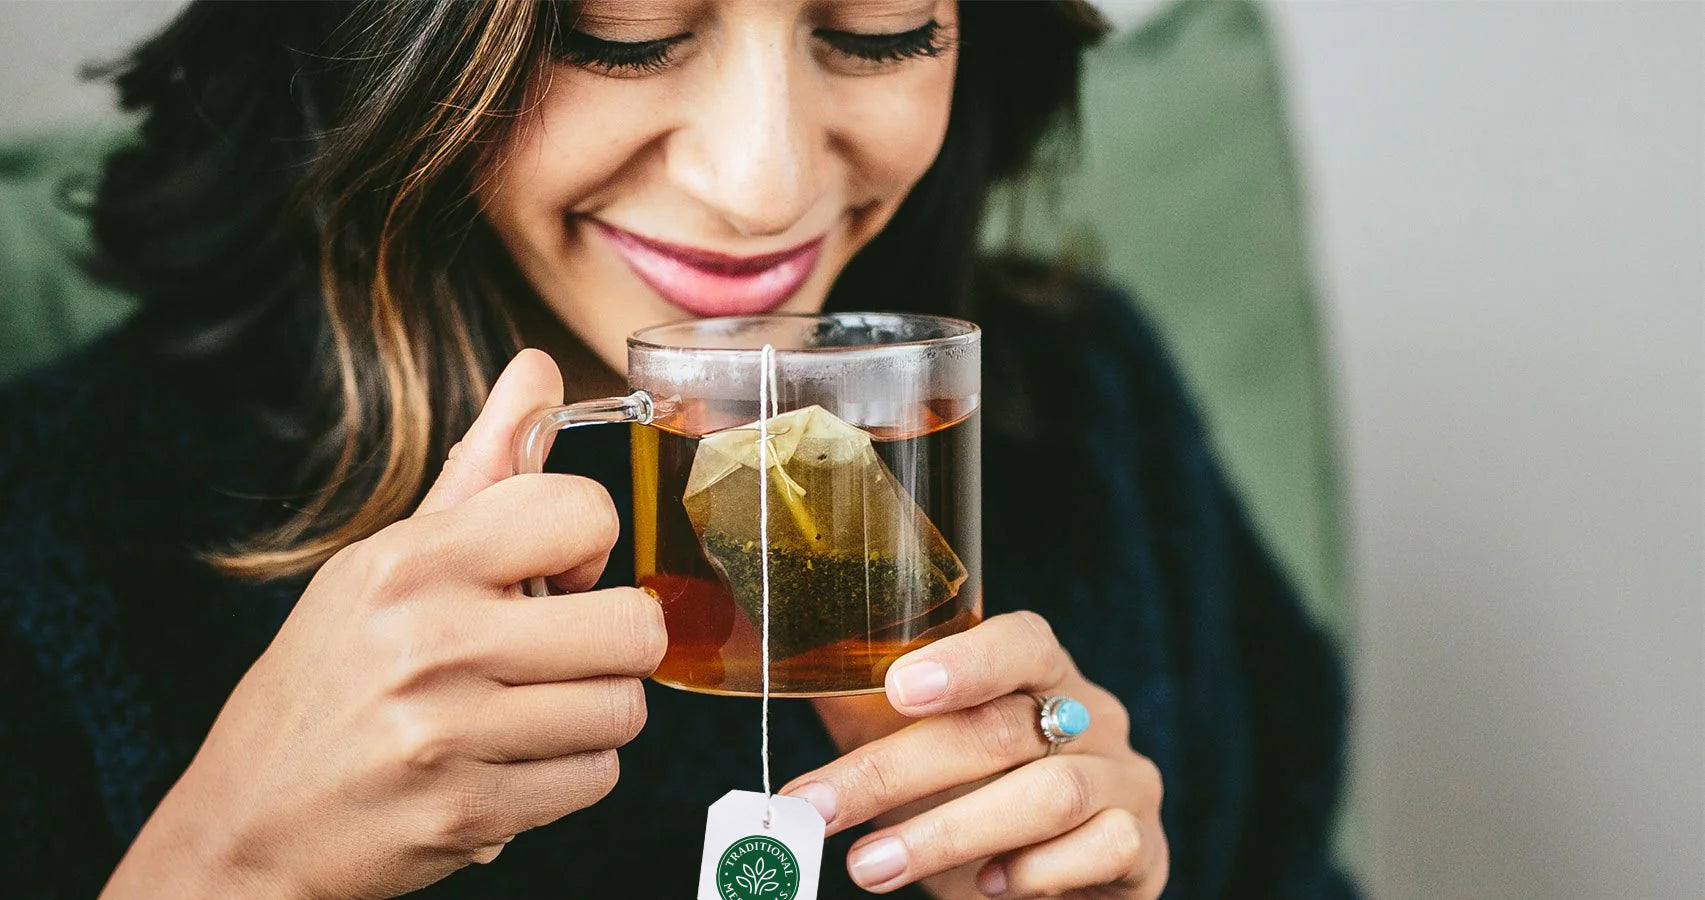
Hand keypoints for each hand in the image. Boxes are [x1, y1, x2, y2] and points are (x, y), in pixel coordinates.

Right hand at [102, 350, 665, 899]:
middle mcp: (431, 639)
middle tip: (563, 653)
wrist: (249, 818)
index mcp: (414, 559)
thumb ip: (480, 468)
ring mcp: (448, 731)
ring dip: (593, 714)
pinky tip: (512, 762)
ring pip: (625, 708)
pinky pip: (597, 778)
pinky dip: (569, 775)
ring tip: (531, 711)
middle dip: (614, 644)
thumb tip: (538, 369)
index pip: (585, 512)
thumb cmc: (330, 678)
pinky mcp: (466, 811)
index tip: (559, 575)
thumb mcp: (388, 560)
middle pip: (635, 625)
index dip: (591, 546)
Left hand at [784, 612, 1166, 897]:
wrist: (1055, 875)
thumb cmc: (975, 792)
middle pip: (1004, 730)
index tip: (900, 688)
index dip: (966, 659)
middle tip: (820, 809)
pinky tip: (989, 887)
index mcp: (1044, 674)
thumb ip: (868, 710)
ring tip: (869, 867)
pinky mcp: (1146, 851)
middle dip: (898, 772)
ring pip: (1050, 794)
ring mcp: (1127, 782)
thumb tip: (783, 671)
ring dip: (948, 833)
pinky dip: (1037, 872)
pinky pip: (1103, 851)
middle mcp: (1094, 716)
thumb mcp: (918, 745)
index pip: (1022, 641)